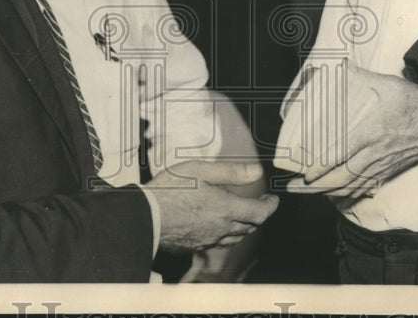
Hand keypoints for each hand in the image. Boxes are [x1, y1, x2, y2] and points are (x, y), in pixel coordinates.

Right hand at [147, 160, 278, 253]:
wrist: (144, 217)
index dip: (270, 207)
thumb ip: (231, 172)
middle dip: (258, 216)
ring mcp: (208, 241)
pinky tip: (218, 226)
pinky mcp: (195, 247)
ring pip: (236, 238)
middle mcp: (221, 229)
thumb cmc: (170, 189)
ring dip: (244, 227)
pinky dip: (226, 235)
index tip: (273, 200)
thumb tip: (257, 173)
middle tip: (260, 205)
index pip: (260, 213)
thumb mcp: (201, 170)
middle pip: (250, 227)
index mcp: (226, 209)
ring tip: (243, 215)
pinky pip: (218, 243)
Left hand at [287, 61, 417, 198]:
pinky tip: (331, 195)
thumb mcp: (385, 84)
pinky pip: (361, 187)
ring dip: (325, 191)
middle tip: (292, 187)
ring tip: (304, 192)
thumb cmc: (409, 102)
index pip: (344, 151)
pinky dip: (344, 193)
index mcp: (372, 130)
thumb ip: (358, 78)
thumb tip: (335, 66)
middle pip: (343, 175)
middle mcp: (374, 152)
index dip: (324, 164)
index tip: (306, 171)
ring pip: (350, 184)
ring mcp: (380, 165)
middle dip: (316, 184)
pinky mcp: (385, 172)